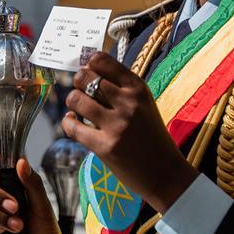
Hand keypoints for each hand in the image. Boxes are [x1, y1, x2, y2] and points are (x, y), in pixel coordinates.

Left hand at [63, 52, 197, 213]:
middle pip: (86, 77)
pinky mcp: (104, 146)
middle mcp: (127, 102)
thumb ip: (120, 88)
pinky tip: (73, 122)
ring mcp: (116, 124)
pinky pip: (73, 127)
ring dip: (72, 101)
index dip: (89, 64)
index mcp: (138, 88)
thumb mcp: (143, 104)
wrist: (165, 173)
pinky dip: (68, 122)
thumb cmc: (151, 136)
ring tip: (77, 108)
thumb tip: (88, 71)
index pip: (103, 60)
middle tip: (81, 90)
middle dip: (78, 82)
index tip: (88, 71)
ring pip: (76, 99)